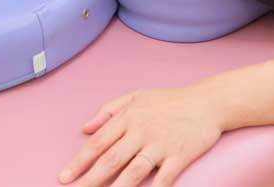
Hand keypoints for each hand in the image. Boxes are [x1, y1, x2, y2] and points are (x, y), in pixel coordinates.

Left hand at [59, 84, 224, 186]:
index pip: (98, 142)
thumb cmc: (171, 100)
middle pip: (110, 160)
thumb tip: (85, 128)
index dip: (80, 161)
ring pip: (133, 172)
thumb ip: (109, 110)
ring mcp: (161, 144)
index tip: (65, 177)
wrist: (208, 102)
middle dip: (90, 180)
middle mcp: (142, 131)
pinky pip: (163, 179)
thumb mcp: (137, 96)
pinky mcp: (179, 156)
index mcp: (129, 117)